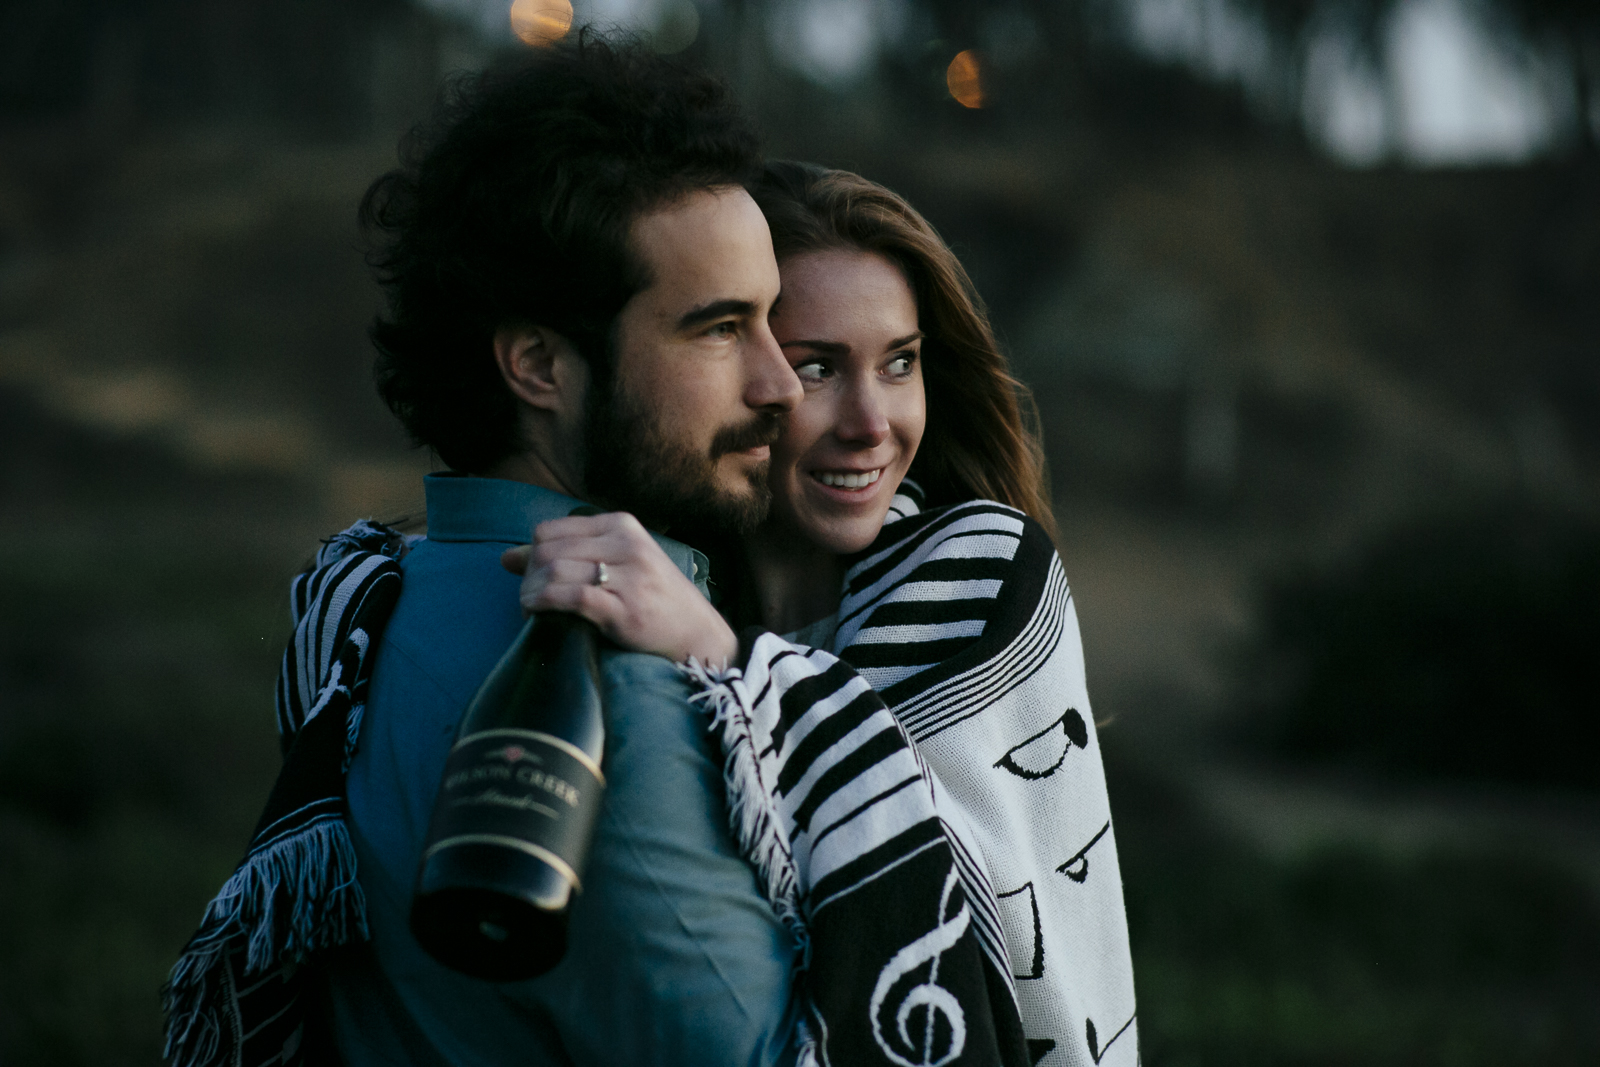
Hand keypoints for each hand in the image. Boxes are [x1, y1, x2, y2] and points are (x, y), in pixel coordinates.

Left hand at [500, 511, 738, 666]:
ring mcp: (629, 576)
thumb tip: (505, 558)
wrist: (695, 631)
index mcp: (621, 525)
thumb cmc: (650, 596)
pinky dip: (544, 603)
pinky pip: (571, 596)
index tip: (532, 579)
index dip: (532, 554)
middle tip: (527, 598)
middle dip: (528, 576)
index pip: (551, 530)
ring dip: (531, 592)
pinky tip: (536, 612)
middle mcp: (626, 544)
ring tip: (530, 609)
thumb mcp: (613, 564)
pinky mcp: (625, 608)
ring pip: (556, 571)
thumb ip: (563, 556)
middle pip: (549, 550)